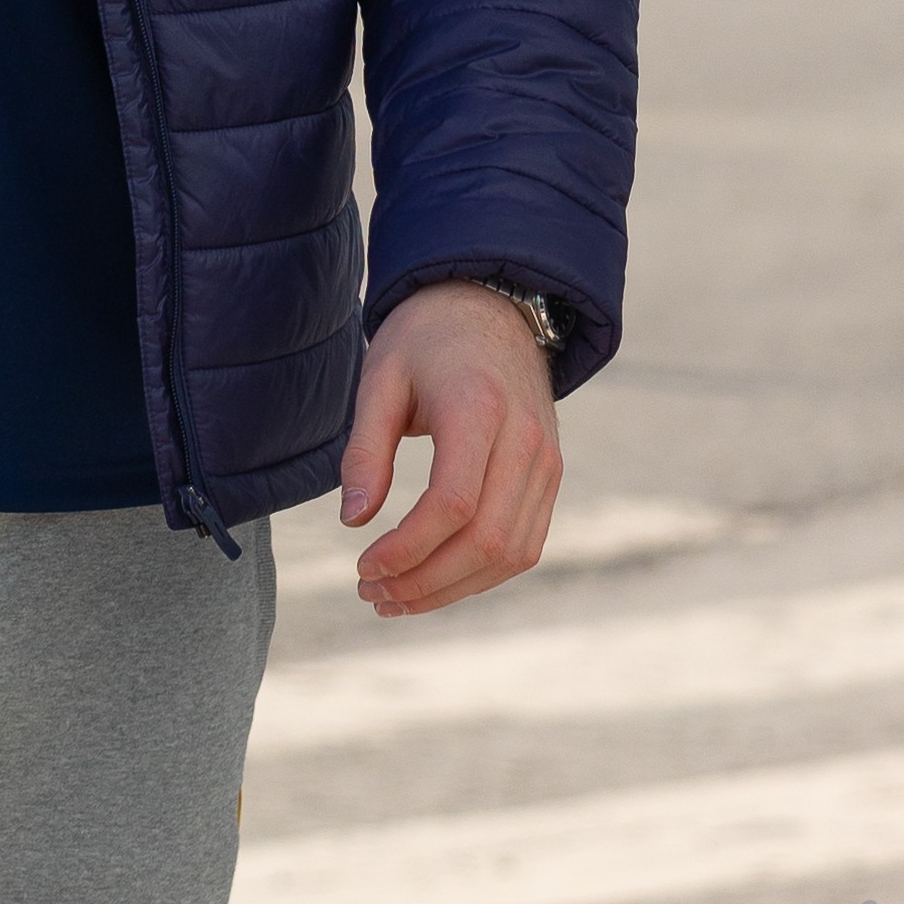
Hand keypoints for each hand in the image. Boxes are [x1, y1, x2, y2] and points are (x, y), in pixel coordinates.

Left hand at [337, 280, 561, 615]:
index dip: (408, 548)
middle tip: (371, 595)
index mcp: (478, 408)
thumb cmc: (425, 339)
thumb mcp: (380, 377)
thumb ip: (365, 449)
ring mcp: (546, 461)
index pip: (453, 502)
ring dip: (453, 588)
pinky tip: (435, 579)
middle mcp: (525, 439)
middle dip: (426, 582)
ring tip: (395, 598)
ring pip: (511, 554)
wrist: (490, 305)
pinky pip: (524, 544)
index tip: (363, 566)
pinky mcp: (550, 476)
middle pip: (486, 540)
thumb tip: (352, 521)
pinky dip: (481, 574)